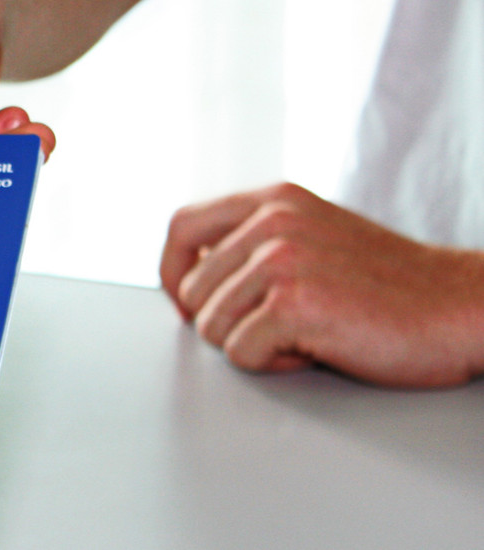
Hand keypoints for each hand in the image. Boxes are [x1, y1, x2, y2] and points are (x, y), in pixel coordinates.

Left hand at [160, 182, 483, 387]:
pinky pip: (240, 353)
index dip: (172, 273)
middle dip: (224, 322)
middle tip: (278, 326)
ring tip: (303, 334)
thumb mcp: (313, 236)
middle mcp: (271, 222)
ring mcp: (281, 260)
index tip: (188, 304)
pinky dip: (273, 365)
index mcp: (272, 201)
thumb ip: (254, 242)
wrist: (458, 306)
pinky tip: (315, 349)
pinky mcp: (294, 303)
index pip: (181, 228)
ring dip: (251, 344)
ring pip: (210, 327)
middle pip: (192, 292)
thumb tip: (191, 274)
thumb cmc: (386, 284)